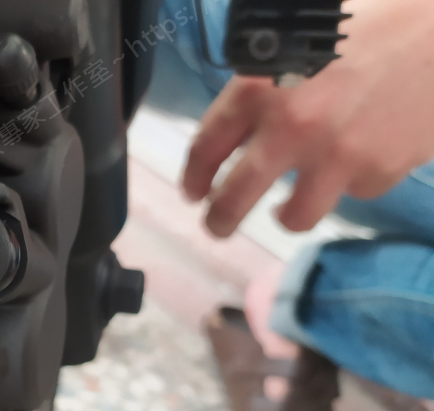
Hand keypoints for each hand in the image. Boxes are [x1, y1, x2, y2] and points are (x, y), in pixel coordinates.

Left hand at [182, 0, 433, 237]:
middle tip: (218, 226)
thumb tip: (244, 113)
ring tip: (284, 211)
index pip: (206, 145)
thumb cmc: (374, 13)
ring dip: (286, 215)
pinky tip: (358, 159)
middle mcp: (291, 127)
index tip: (193, 191)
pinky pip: (354, 192)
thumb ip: (267, 75)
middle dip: (220, 218)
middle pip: (235, 196)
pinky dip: (351, 182)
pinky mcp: (380, 169)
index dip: (194, 176)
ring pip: (295, 215)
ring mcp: (336, 155)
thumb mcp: (300, 33)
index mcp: (260, 85)